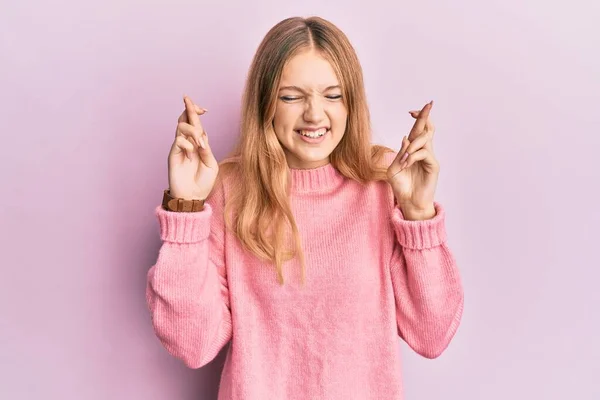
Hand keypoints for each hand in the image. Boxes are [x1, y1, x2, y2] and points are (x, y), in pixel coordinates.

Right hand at [167, 95, 218, 199]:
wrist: (193, 197)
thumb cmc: (203, 182)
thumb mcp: (211, 164)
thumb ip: (207, 149)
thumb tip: (201, 136)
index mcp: (198, 143)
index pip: (196, 123)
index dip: (197, 112)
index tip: (205, 109)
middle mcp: (188, 143)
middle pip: (185, 119)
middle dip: (190, 109)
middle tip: (197, 106)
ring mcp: (180, 148)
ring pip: (181, 126)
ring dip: (193, 131)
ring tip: (200, 144)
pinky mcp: (173, 154)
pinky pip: (178, 141)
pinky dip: (188, 145)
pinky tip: (191, 156)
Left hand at [386, 101, 438, 219]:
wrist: (409, 203)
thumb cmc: (401, 187)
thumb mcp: (394, 169)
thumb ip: (398, 154)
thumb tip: (405, 137)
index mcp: (413, 151)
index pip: (417, 130)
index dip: (418, 118)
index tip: (412, 110)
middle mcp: (423, 152)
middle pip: (426, 129)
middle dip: (425, 116)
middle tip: (427, 104)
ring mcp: (429, 158)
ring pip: (425, 139)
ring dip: (413, 144)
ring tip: (404, 158)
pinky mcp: (433, 166)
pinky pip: (424, 154)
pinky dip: (413, 156)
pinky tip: (406, 163)